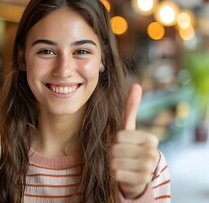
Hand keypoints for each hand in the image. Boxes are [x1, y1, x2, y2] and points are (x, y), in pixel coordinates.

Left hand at [111, 84, 157, 198]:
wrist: (135, 175)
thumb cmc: (129, 148)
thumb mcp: (129, 128)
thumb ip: (131, 108)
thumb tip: (136, 85)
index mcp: (150, 138)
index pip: (119, 136)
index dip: (115, 141)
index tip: (123, 145)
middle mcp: (153, 152)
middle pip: (116, 149)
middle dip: (112, 153)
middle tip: (121, 156)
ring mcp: (149, 168)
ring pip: (114, 161)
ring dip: (112, 163)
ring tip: (122, 164)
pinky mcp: (141, 181)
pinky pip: (116, 173)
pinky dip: (114, 173)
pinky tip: (122, 173)